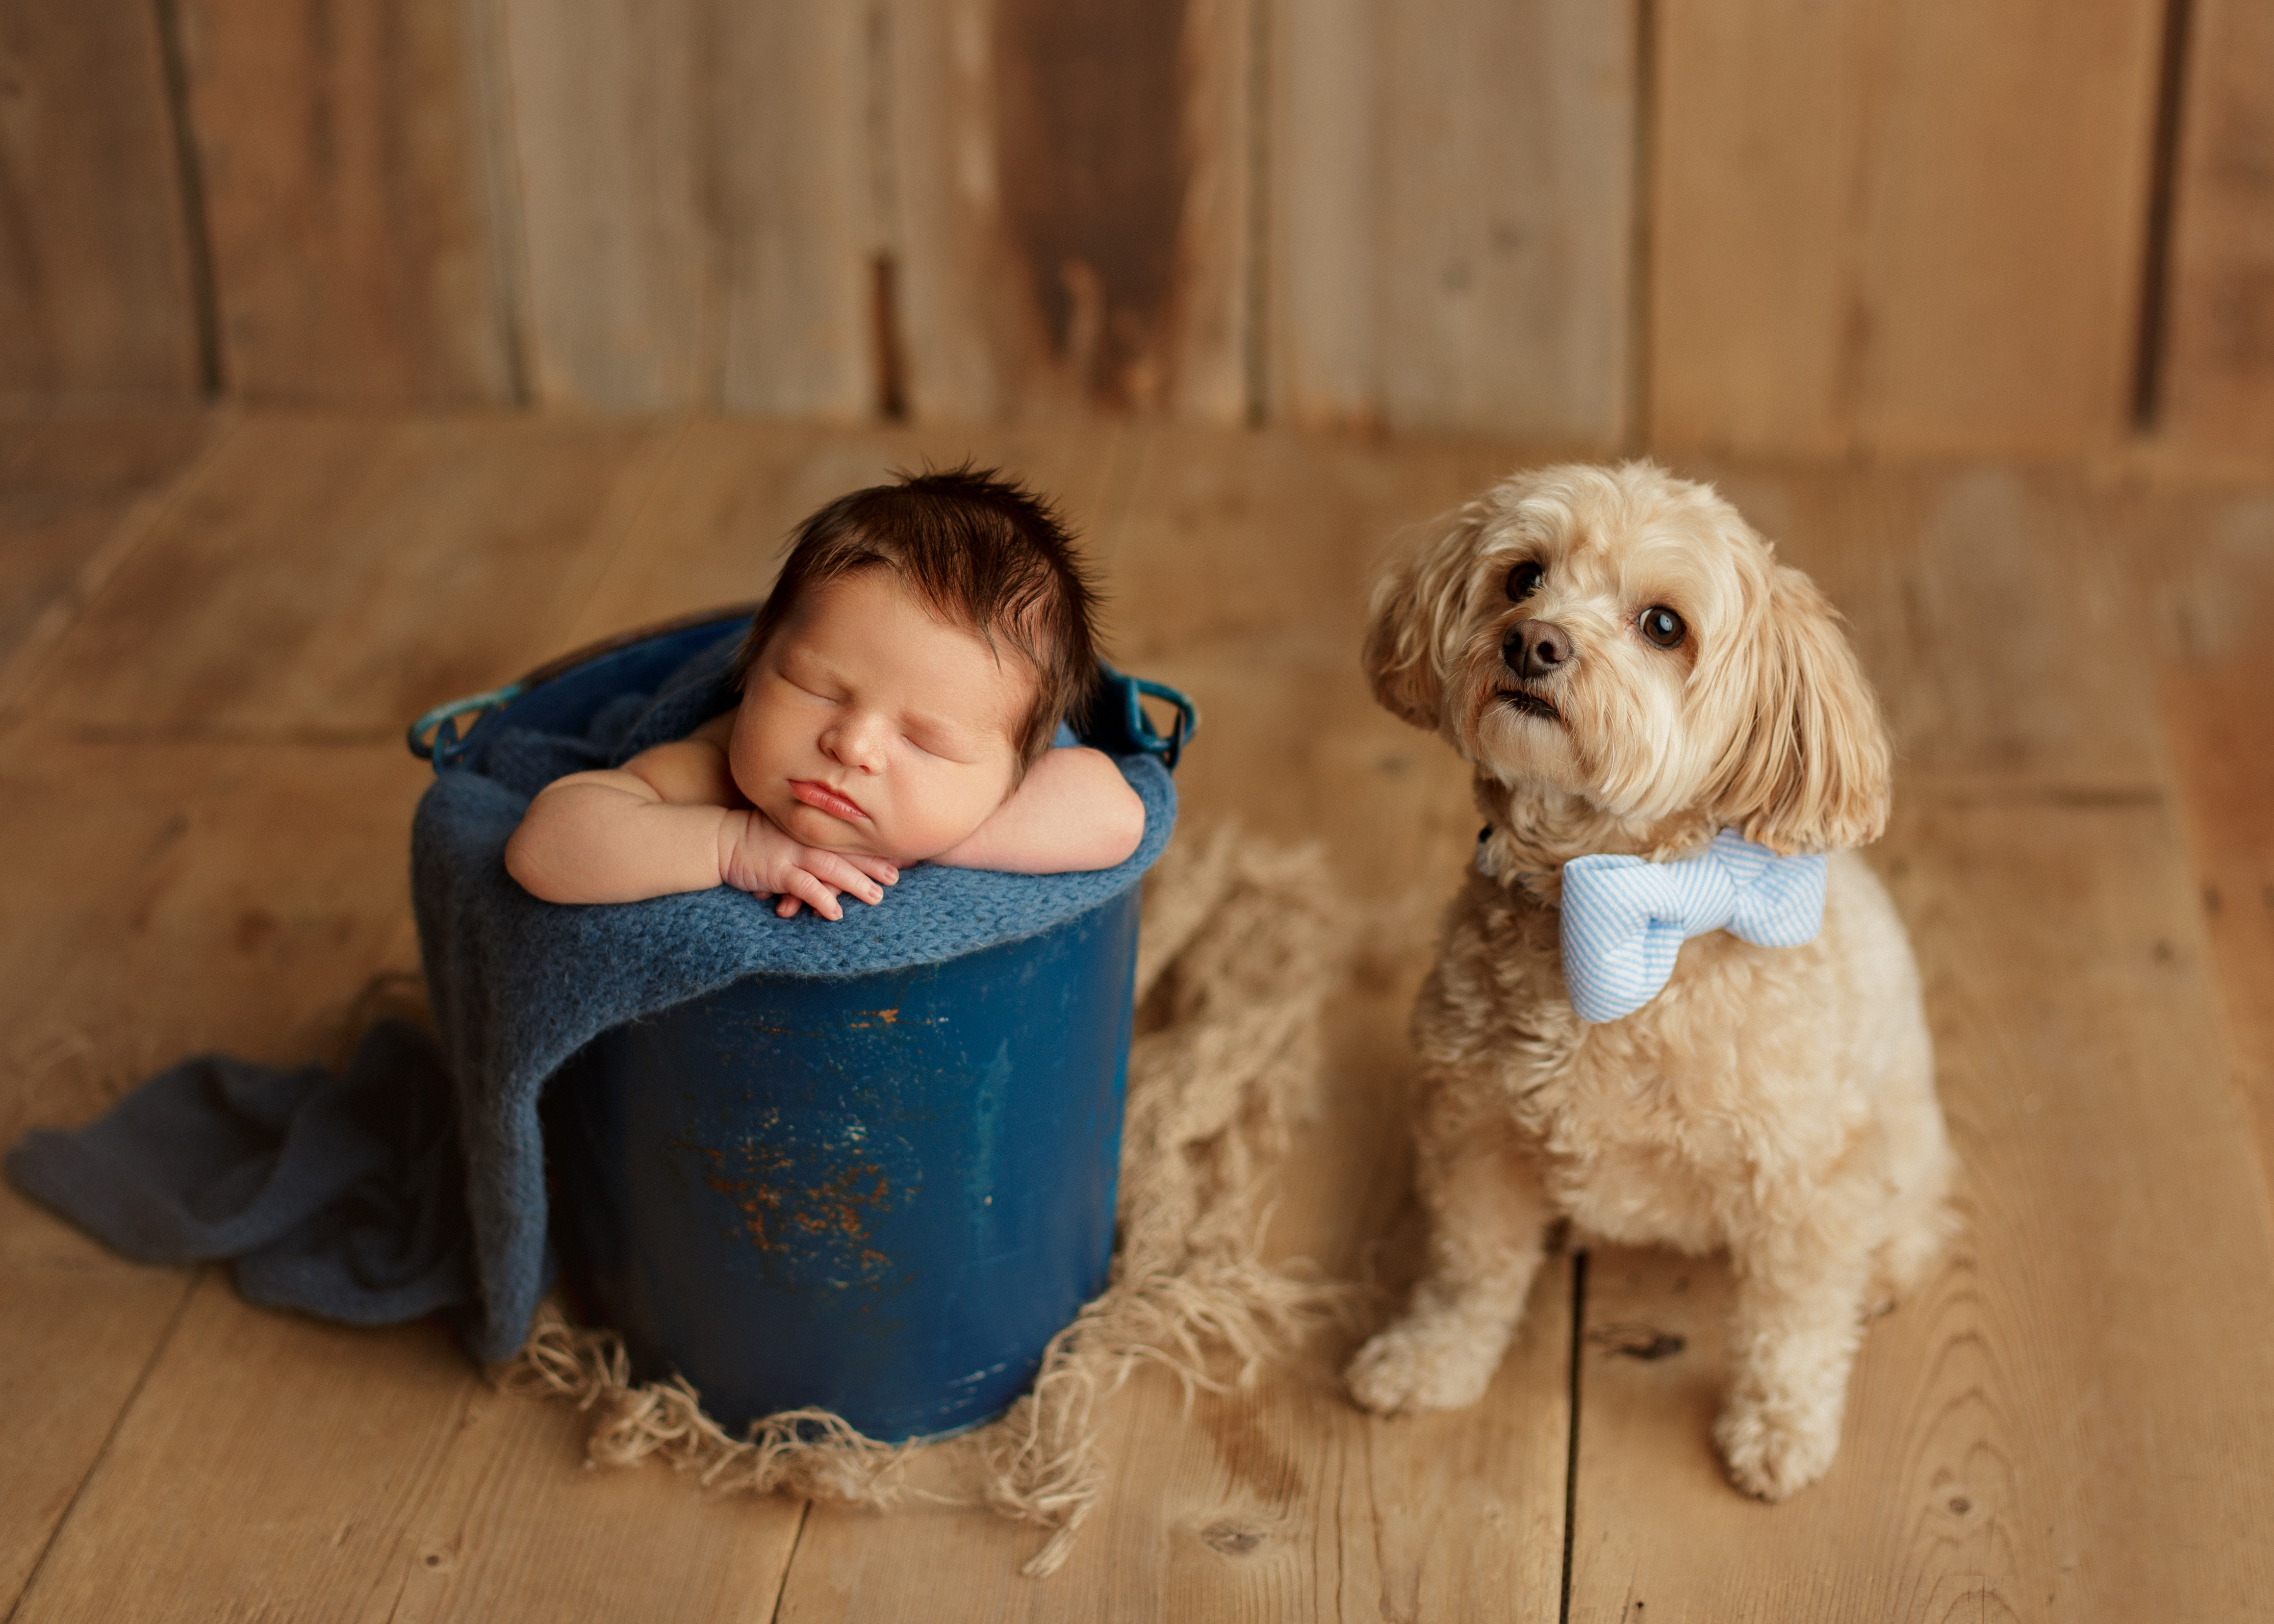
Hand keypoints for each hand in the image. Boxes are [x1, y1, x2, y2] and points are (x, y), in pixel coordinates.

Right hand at [717, 809, 898, 919]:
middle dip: (873, 863)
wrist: (720, 840)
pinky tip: (836, 913)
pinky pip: (804, 886)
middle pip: (846, 850)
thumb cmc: (754, 837)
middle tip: (896, 876)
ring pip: (831, 868)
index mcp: (811, 828)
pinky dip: (821, 899)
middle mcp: (806, 839)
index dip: (871, 845)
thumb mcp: (786, 829)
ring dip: (855, 883)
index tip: (895, 852)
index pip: (847, 836)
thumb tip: (834, 853)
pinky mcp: (778, 871)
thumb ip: (808, 838)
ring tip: (876, 898)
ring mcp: (792, 854)